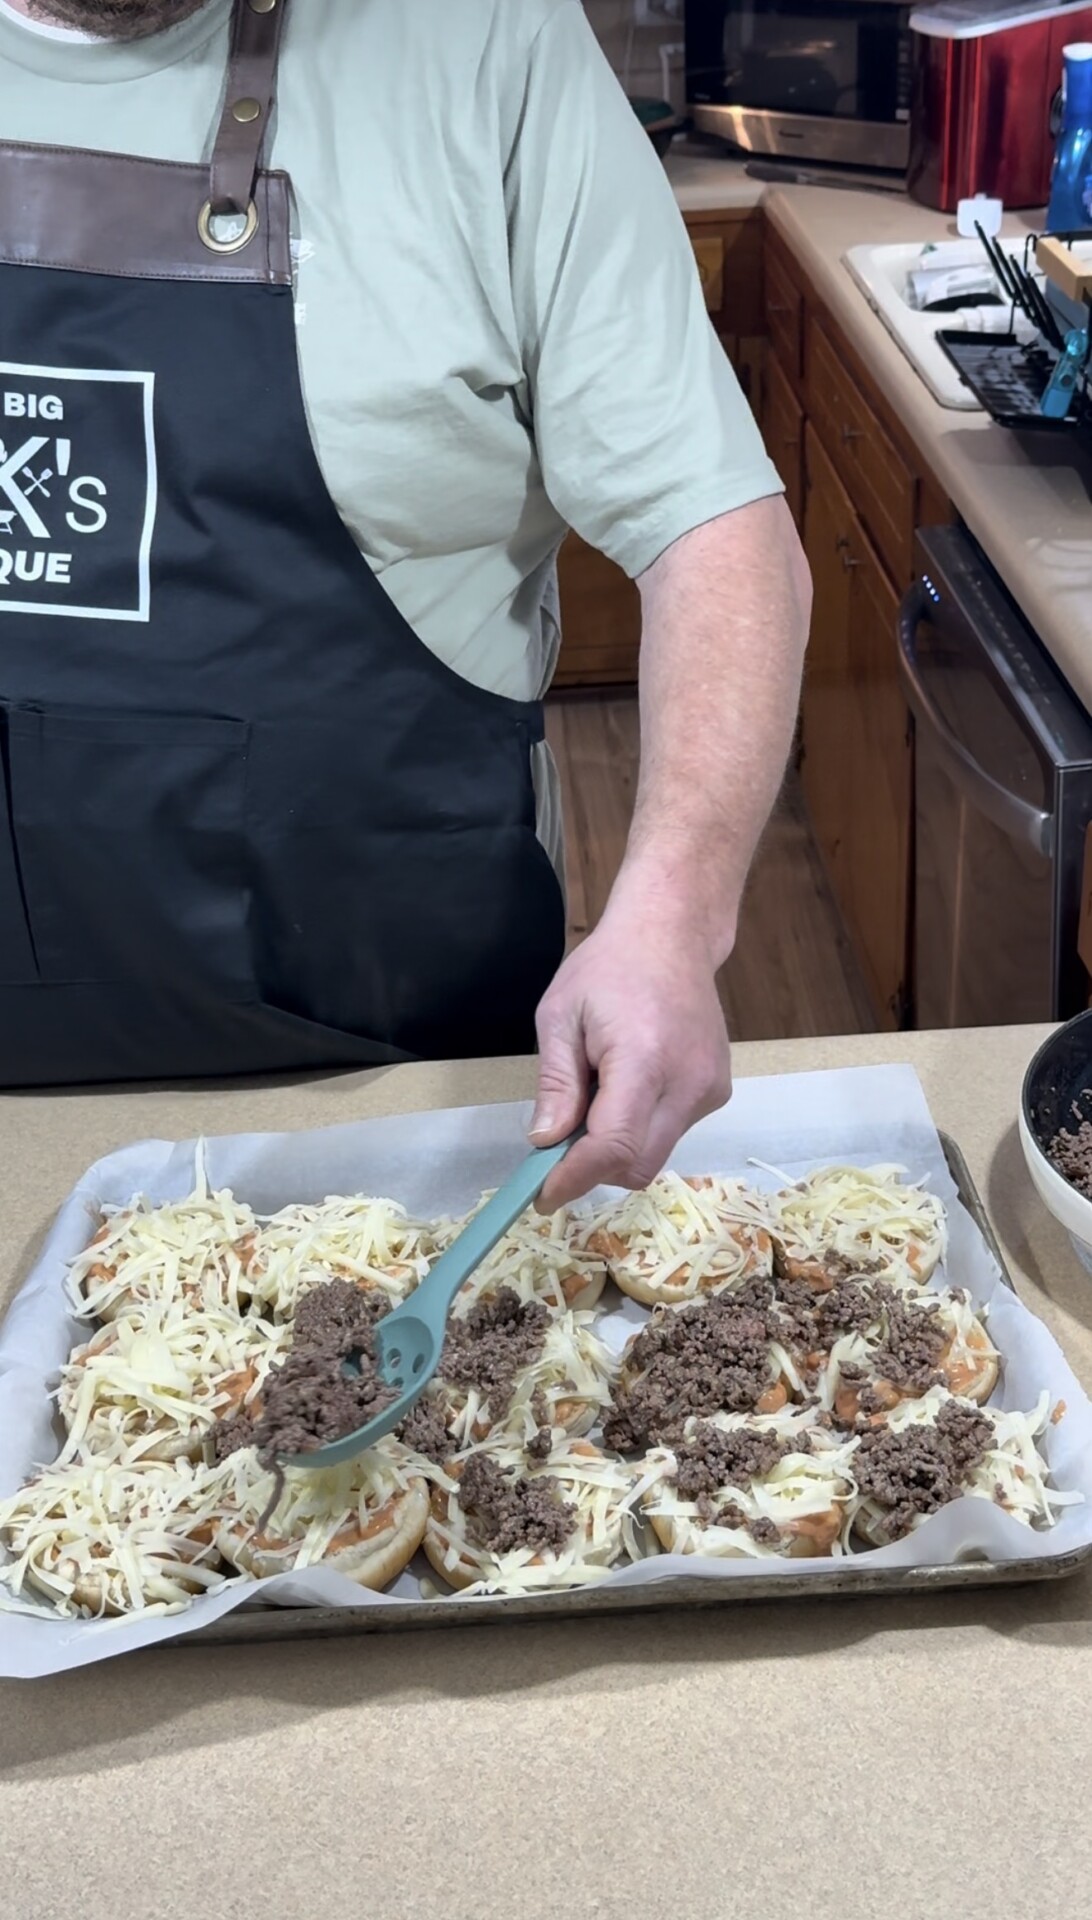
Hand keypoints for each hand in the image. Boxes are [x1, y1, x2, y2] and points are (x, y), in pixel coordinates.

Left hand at [528, 892, 732, 1209]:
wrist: (671, 936)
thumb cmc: (608, 968)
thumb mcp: (561, 1016)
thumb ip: (556, 1085)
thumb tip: (544, 1143)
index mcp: (643, 1059)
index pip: (613, 1146)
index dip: (575, 1179)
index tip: (543, 1195)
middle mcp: (687, 1082)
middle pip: (638, 1165)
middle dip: (594, 1170)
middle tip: (559, 1149)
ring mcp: (709, 1089)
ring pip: (656, 1154)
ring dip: (617, 1147)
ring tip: (597, 1096)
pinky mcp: (717, 1091)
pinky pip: (672, 1132)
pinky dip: (641, 1128)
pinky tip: (629, 1086)